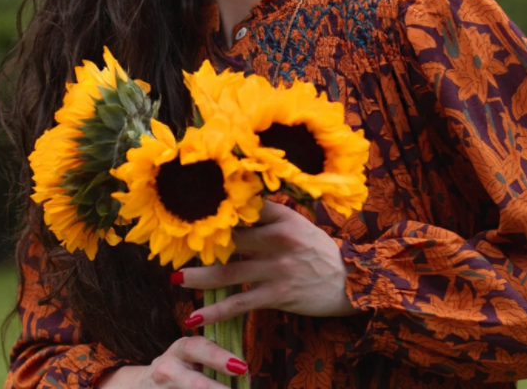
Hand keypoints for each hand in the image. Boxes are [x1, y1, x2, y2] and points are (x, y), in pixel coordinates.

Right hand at [96, 336, 248, 387]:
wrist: (142, 386)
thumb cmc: (179, 367)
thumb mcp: (190, 356)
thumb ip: (212, 359)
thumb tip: (244, 371)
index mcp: (180, 350)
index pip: (198, 348)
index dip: (219, 357)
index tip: (242, 368)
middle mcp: (168, 369)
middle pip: (196, 385)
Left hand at [175, 200, 357, 327]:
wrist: (351, 282)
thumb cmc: (320, 252)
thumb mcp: (299, 226)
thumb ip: (269, 219)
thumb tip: (235, 214)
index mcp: (283, 217)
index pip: (244, 207)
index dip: (216, 208)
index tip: (192, 210)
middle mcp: (278, 238)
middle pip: (230, 238)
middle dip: (200, 244)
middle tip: (174, 246)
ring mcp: (277, 268)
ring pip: (228, 271)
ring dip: (198, 277)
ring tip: (175, 279)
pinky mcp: (277, 294)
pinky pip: (239, 303)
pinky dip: (214, 311)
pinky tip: (194, 318)